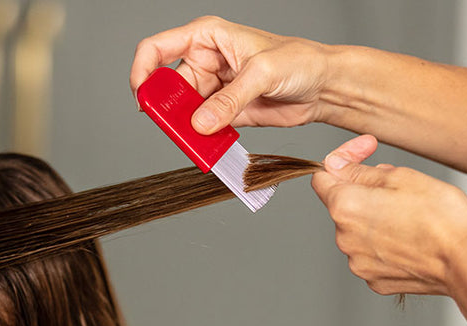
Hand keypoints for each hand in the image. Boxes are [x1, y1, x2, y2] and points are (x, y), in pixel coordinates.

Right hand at [130, 16, 333, 133]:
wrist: (323, 86)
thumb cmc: (298, 61)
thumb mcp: (263, 73)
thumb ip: (230, 98)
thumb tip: (200, 122)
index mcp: (206, 37)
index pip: (157, 48)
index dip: (143, 71)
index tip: (142, 96)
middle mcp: (204, 62)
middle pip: (167, 87)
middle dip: (166, 109)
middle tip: (173, 128)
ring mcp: (213, 90)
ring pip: (183, 112)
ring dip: (184, 129)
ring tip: (196, 142)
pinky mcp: (224, 113)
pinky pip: (202, 129)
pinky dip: (201, 140)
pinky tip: (208, 147)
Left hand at [311, 135, 466, 296]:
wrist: (465, 262)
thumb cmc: (441, 217)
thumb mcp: (401, 176)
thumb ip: (360, 171)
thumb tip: (337, 167)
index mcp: (345, 207)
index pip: (322, 176)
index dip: (344, 158)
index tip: (366, 152)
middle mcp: (344, 238)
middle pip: (343, 205)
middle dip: (364, 191)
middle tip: (400, 187)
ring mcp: (359, 263)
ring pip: (358, 230)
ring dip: (376, 218)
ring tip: (411, 215)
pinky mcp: (375, 280)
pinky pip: (372, 254)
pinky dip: (386, 243)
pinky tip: (411, 238)